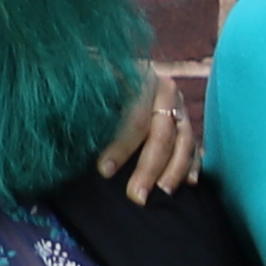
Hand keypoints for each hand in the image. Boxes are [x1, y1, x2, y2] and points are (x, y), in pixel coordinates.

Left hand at [96, 76, 200, 202]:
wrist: (120, 70)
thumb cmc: (100, 83)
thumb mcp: (93, 85)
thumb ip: (87, 104)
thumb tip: (68, 129)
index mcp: (142, 81)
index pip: (135, 119)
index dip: (121, 146)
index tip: (104, 171)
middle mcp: (166, 93)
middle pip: (162, 135)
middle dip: (149, 168)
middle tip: (136, 196)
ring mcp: (180, 109)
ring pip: (184, 142)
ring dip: (175, 170)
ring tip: (164, 192)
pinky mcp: (187, 124)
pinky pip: (196, 147)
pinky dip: (194, 164)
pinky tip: (189, 183)